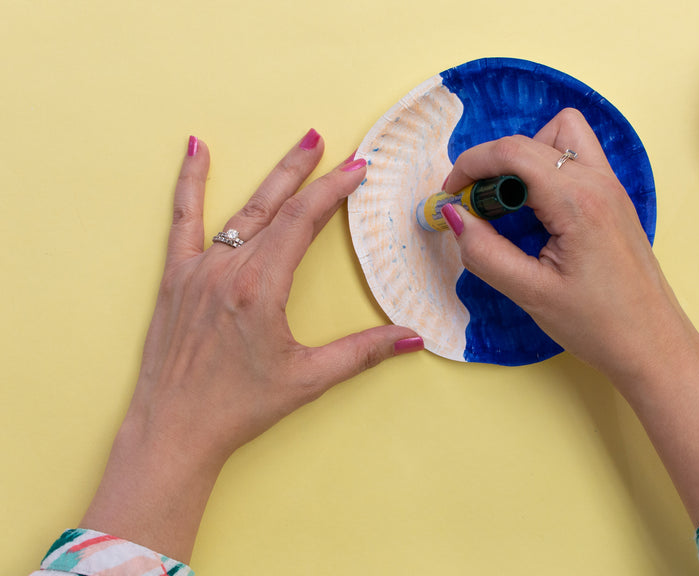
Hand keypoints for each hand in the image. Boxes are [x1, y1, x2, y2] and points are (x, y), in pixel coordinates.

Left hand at [81, 130, 421, 560]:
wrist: (174, 430)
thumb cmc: (238, 407)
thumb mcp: (308, 379)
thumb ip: (362, 352)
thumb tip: (413, 337)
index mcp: (261, 288)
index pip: (304, 222)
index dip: (333, 191)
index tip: (358, 168)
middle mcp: (229, 270)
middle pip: (276, 207)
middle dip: (308, 172)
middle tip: (333, 144)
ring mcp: (198, 271)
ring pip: (241, 211)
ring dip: (272, 177)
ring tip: (299, 144)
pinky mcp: (175, 279)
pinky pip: (181, 221)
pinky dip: (189, 183)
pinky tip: (195, 150)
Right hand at [442, 111, 698, 523]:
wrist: (654, 347)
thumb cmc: (600, 326)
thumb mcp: (531, 293)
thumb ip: (485, 252)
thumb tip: (454, 216)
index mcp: (579, 201)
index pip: (514, 151)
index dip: (472, 164)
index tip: (451, 194)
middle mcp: (600, 182)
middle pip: (536, 137)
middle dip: (497, 163)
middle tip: (482, 209)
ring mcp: (612, 188)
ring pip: (563, 136)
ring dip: (528, 159)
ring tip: (514, 208)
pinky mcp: (615, 201)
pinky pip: (577, 161)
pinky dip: (548, 173)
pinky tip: (539, 216)